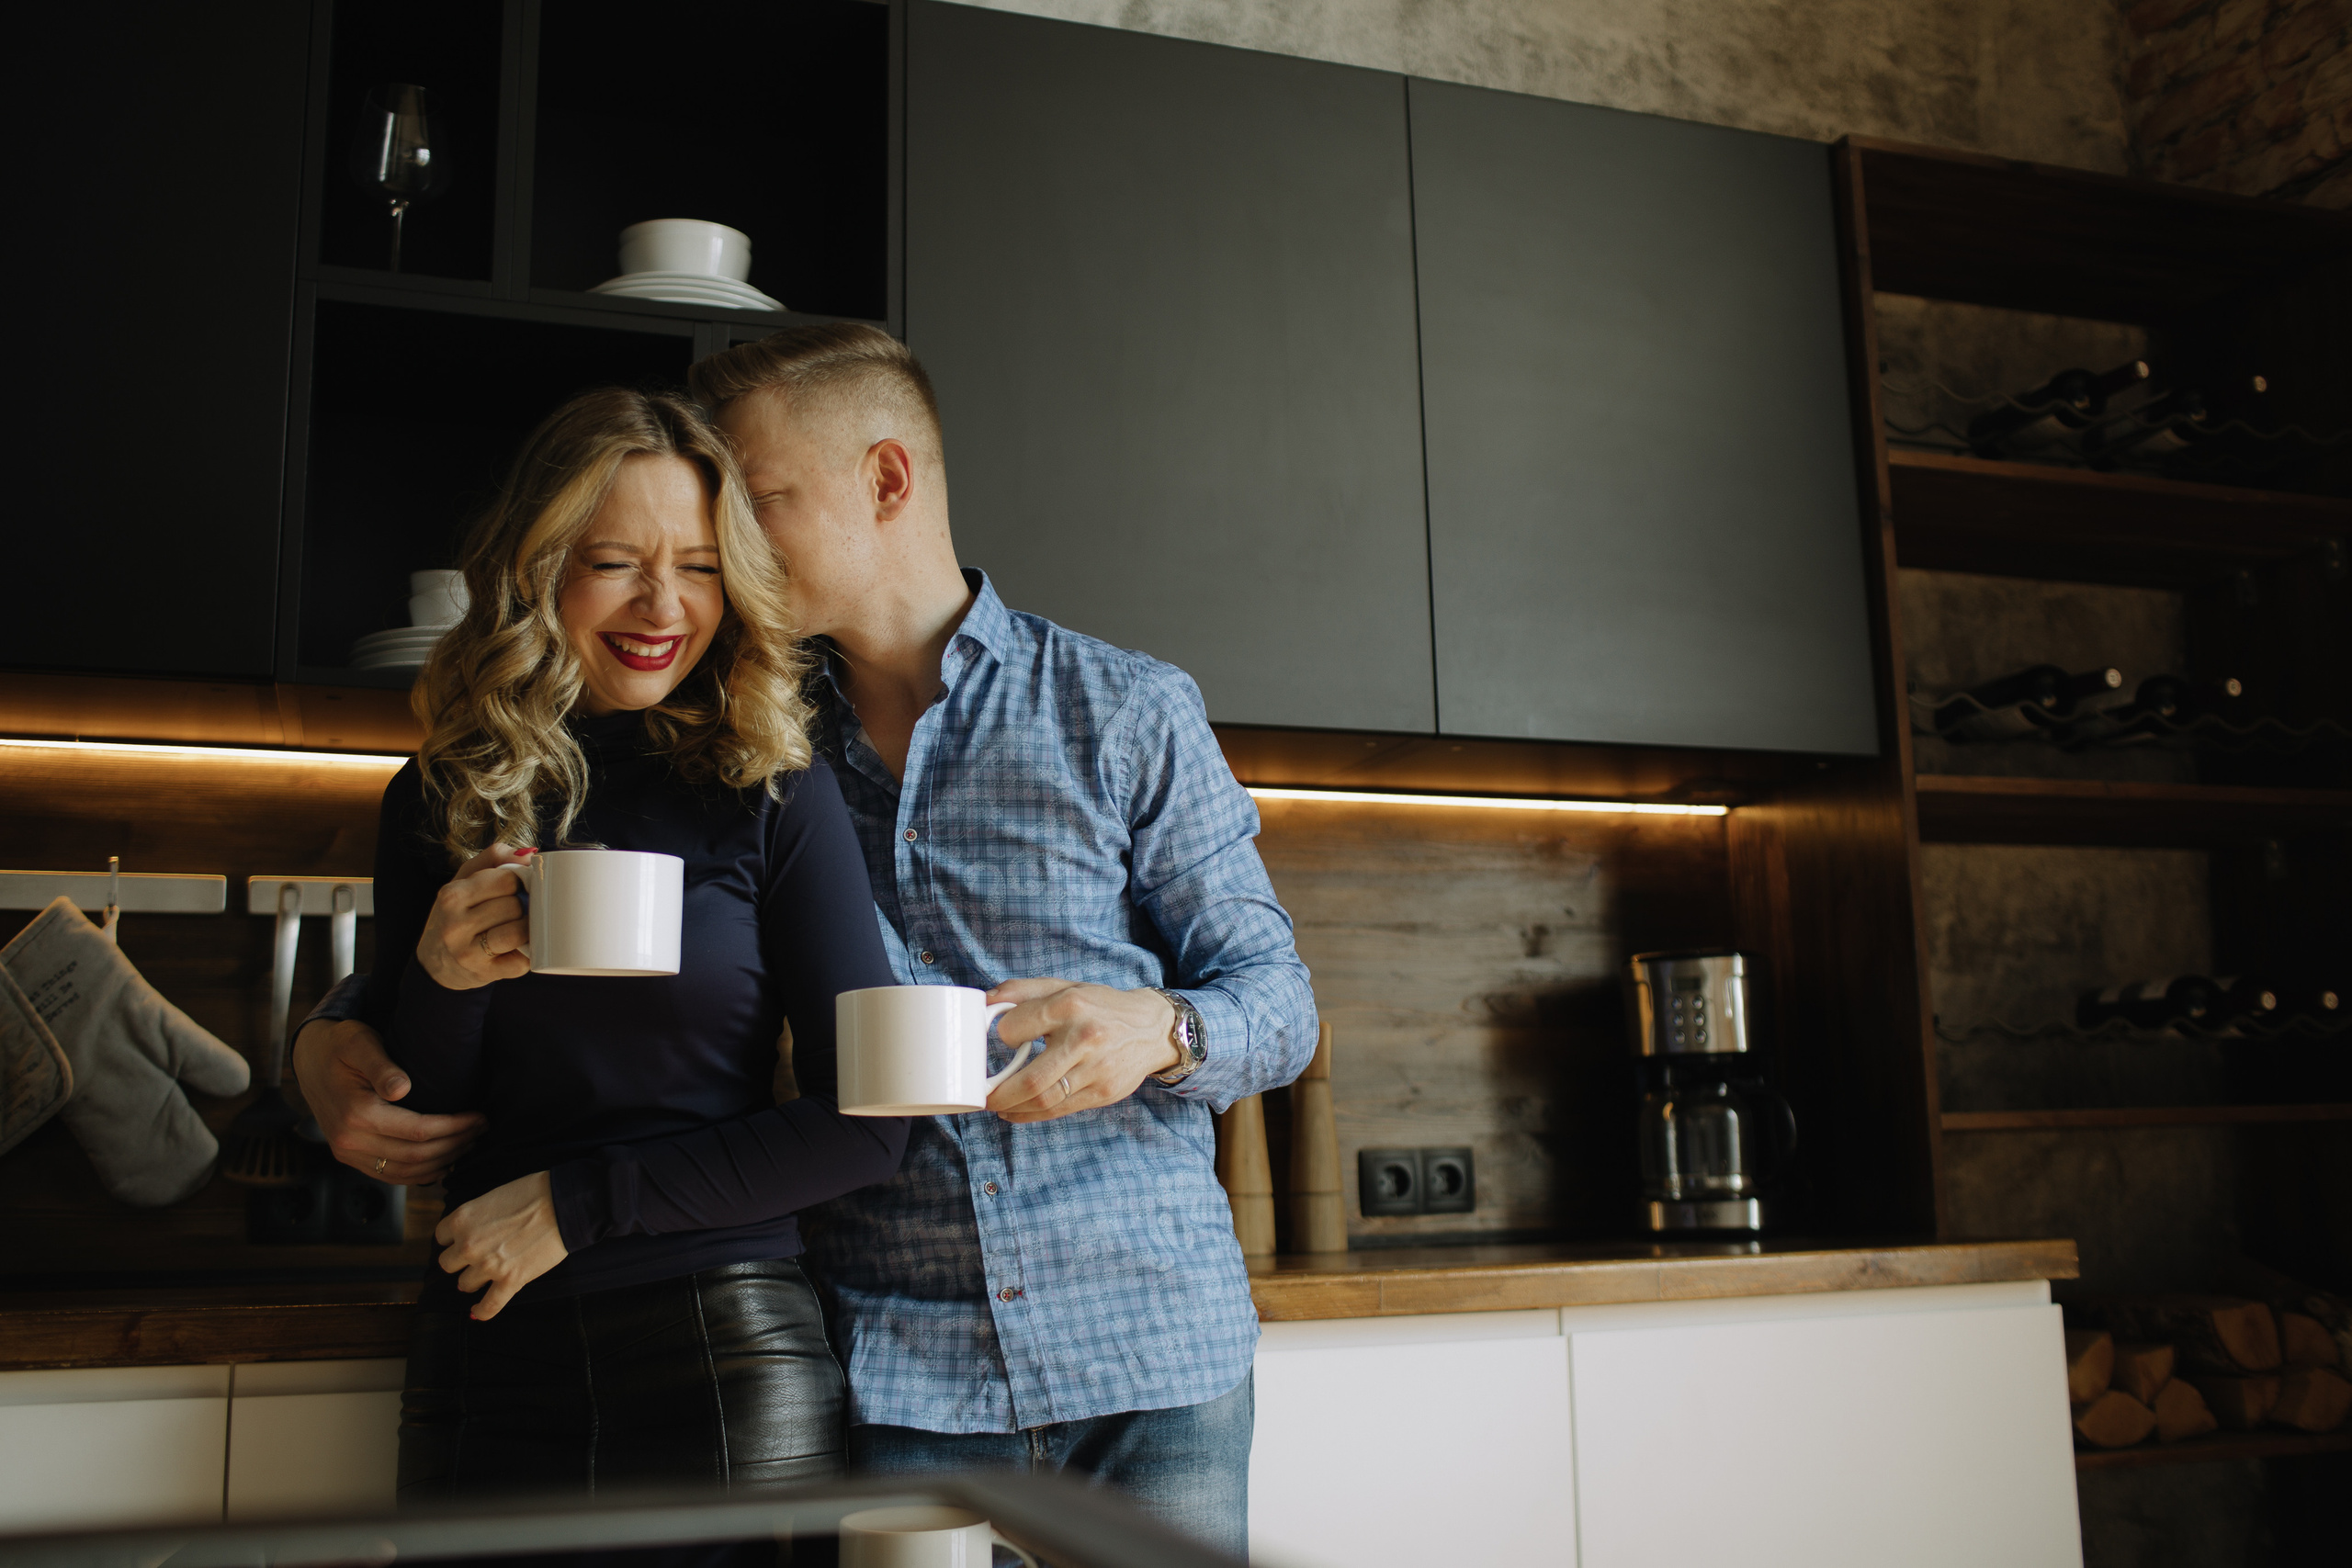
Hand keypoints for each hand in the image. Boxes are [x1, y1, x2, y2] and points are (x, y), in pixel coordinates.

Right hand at [292, 1016, 484, 1184]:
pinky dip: (419, 1175)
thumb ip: (381, 1065)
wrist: (309, 1058)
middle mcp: (349, 1139)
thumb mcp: (359, 1042)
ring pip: (405, 1171)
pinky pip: (388, 1175)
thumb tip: (401, 1089)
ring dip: (442, 1162)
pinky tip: (442, 1164)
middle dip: (455, 1144)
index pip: (418, 1131)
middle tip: (481, 1130)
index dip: (454, 1127)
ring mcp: (346, 1152)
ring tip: (469, 1144)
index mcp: (356, 1112)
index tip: (479, 1117)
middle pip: (416, 1155)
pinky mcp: (348, 1156)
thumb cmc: (340, 1044)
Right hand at [416, 845, 533, 990]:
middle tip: (516, 911)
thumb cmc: (457, 914)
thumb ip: (494, 857)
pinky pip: (521, 961)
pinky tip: (516, 949)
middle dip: (522, 906)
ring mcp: (467, 952)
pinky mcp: (483, 973)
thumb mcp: (464, 880)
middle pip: (514, 905)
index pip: (506, 879)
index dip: (519, 882)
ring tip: (520, 927)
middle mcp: (455, 924)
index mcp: (452, 896)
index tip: (517, 888)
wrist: (436, 962)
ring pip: (518, 932)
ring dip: (527, 929)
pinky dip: (526, 954)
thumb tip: (529, 854)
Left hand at [436, 1170, 566, 1319]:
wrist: (562, 1205)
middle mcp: (468, 1244)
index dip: (453, 1239)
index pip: (441, 1237)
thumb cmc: (533, 1193)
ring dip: (473, 1279)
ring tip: (485, 1274)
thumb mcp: (492, 1197)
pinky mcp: (510, 1281)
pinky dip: (481, 1311)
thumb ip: (477, 1218)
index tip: (462, 1239)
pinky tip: (477, 1311)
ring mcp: (488, 1265)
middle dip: (460, 1260)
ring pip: (464, 1283)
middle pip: (447, 1263)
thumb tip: (475, 1232)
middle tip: (475, 1257)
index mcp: (462, 1219)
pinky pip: (489, 1306)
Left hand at [983, 979, 1181, 1122]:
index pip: (1018, 1027)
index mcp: (1070, 1005)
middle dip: (999, 1093)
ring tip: (997, 1105)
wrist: (1152, 1028)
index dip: (1002, 1035)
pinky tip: (1018, 1111)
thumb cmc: (1101, 1007)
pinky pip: (1060, 1110)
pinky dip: (1032, 1115)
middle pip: (1031, 1079)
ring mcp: (1097, 1069)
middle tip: (982, 1095)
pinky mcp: (1103, 1092)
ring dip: (1013, 1108)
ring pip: (1044, 1100)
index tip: (999, 1039)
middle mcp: (1085, 1038)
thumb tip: (985, 1001)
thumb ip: (1023, 991)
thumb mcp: (1066, 987)